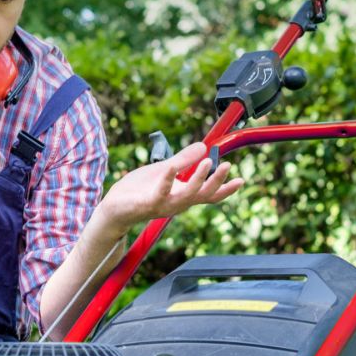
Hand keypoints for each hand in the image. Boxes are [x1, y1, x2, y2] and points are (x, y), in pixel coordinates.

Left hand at [96, 141, 244, 232]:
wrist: (115, 208)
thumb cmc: (139, 190)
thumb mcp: (164, 169)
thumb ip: (183, 159)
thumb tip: (204, 146)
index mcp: (183, 194)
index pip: (209, 194)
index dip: (225, 188)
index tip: (241, 179)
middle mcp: (178, 203)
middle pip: (203, 195)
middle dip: (217, 181)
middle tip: (227, 164)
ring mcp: (164, 205)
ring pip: (187, 195)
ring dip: (198, 179)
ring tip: (208, 161)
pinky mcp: (148, 204)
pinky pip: (160, 193)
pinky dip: (167, 180)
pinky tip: (171, 168)